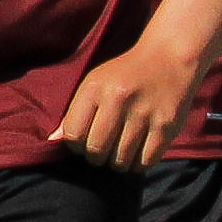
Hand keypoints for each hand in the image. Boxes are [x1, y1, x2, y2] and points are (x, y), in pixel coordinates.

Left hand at [53, 37, 203, 172]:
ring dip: (118, 162)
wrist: (169, 57)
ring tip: (121, 151)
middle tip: (104, 149)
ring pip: (120, 160)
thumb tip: (52, 142)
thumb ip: (74, 113)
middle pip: (96, 150)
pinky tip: (139, 153)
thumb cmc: (125, 75)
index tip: (85, 141)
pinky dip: (139, 164)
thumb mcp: (95, 83)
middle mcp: (119, 99)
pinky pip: (145, 162)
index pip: (73, 135)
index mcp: (96, 88)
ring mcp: (145, 113)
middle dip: (97, 156)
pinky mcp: (167, 125)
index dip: (76, 145)